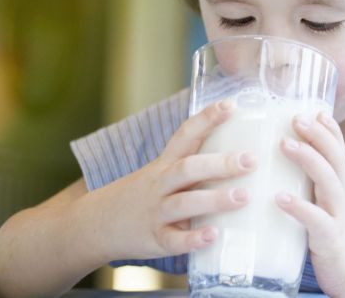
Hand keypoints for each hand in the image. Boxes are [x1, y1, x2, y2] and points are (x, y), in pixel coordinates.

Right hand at [92, 100, 255, 260]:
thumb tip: (240, 153)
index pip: (185, 135)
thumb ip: (194, 165)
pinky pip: (174, 240)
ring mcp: (155, 212)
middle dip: (219, 163)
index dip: (207, 119)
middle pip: (188, 168)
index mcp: (165, 164)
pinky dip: (193, 239)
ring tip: (242, 197)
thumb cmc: (143, 196)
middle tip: (251, 160)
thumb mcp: (161, 173)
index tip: (231, 105)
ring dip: (214, 200)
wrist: (93, 226)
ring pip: (183, 203)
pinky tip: (213, 235)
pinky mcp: (154, 240)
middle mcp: (160, 184)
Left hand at [276, 112, 344, 297]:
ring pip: (328, 181)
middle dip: (318, 135)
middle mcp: (341, 196)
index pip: (338, 150)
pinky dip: (298, 207)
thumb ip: (310, 187)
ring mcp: (338, 216)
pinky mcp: (330, 239)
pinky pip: (315, 220)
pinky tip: (279, 198)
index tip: (315, 110)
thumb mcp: (326, 206)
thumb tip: (277, 167)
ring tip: (284, 144)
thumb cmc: (332, 236)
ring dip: (308, 159)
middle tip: (295, 117)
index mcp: (339, 187)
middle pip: (335, 157)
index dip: (329, 129)